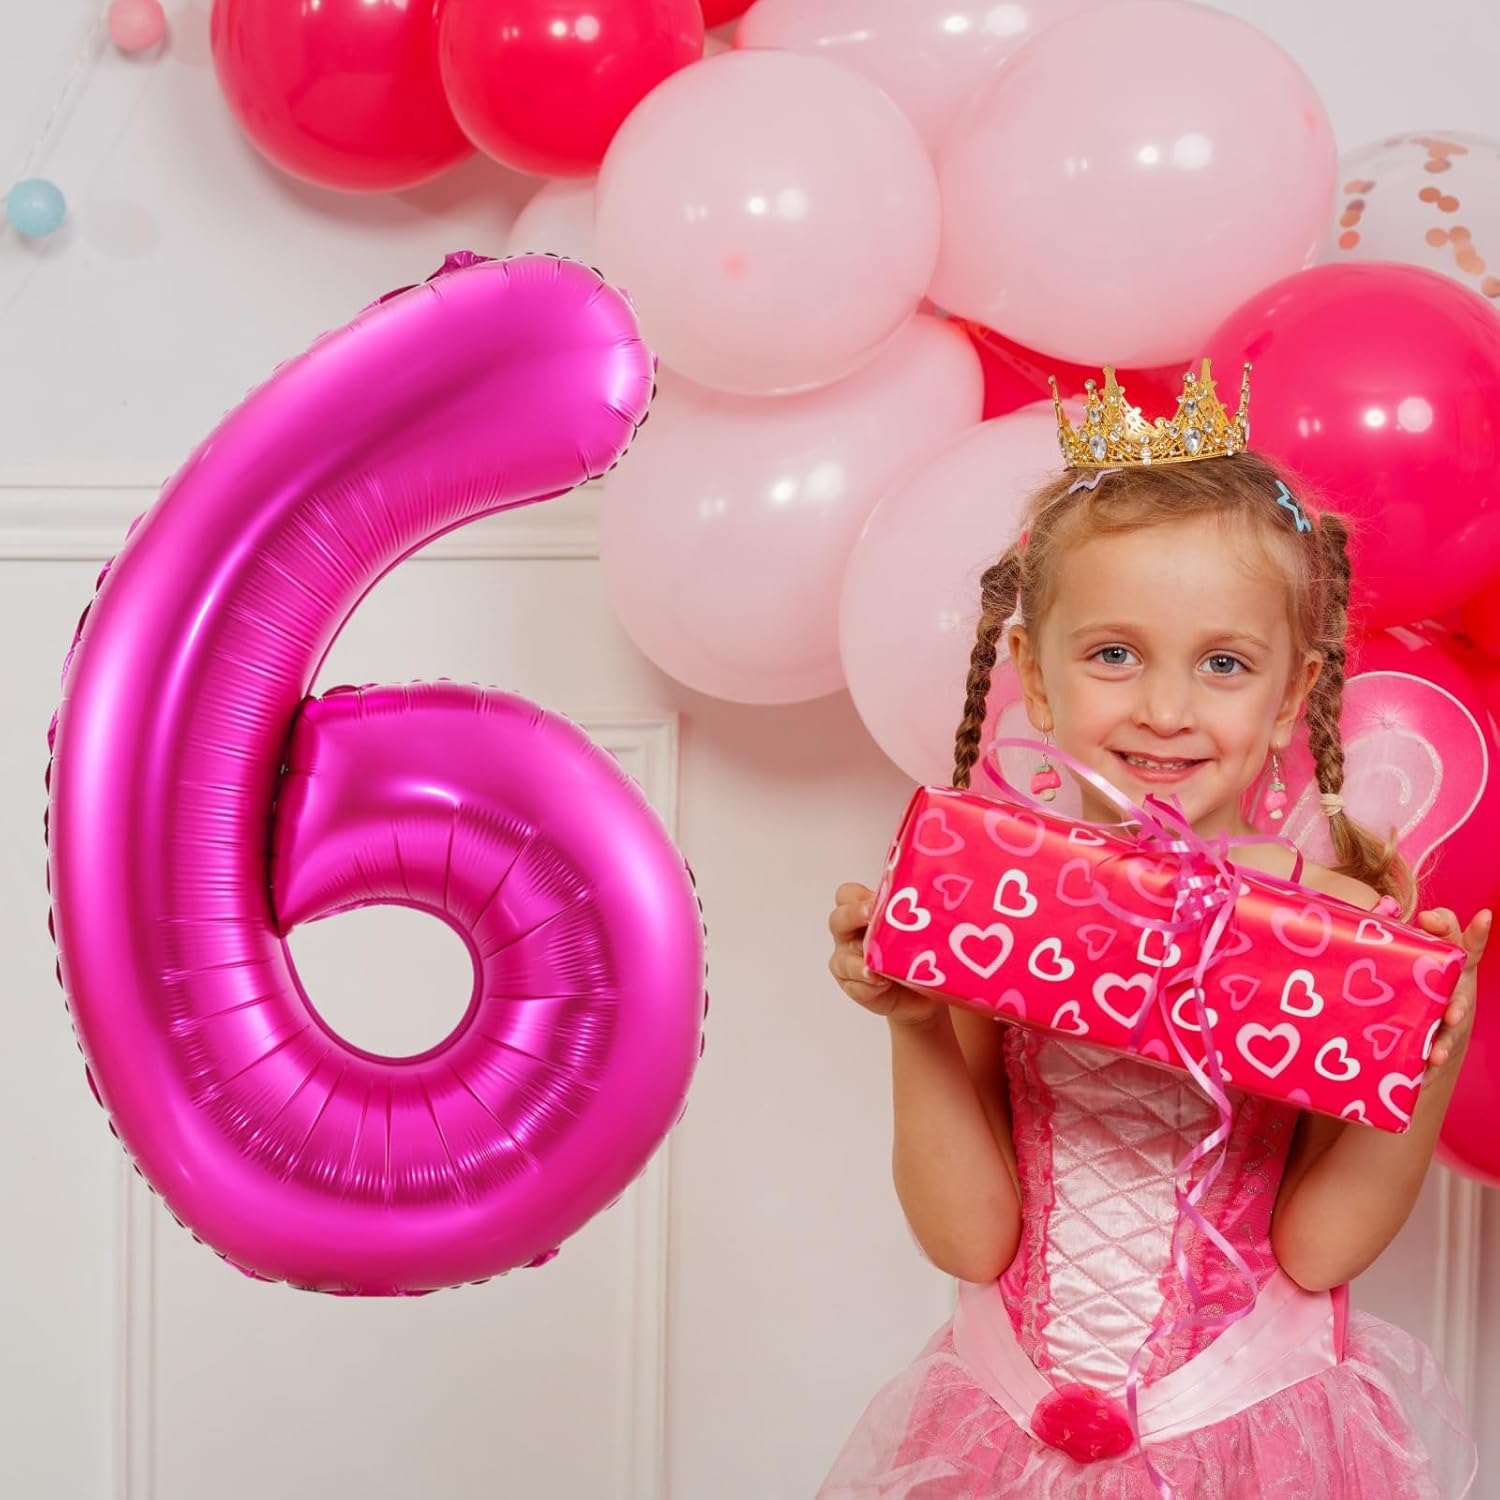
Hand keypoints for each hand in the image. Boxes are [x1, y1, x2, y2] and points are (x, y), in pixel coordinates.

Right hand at [827, 881, 945, 1028]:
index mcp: (862, 913)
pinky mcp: (855, 986)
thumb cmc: (918, 951)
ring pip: (841, 959)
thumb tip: (932, 900)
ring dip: (857, 963)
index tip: (877, 898)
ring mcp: (849, 962)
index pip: (847, 896)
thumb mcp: (918, 928)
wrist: (924, 990)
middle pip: (838, 920)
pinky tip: (882, 984)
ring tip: (873, 966)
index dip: (857, 897)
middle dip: (853, 915)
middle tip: (870, 915)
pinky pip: (853, 986)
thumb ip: (914, 914)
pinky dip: (867, 985)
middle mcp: (851, 935)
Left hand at [1416, 906, 1490, 1071]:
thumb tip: (1414, 914)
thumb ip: (1417, 931)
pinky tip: (1423, 1071)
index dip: (1477, 932)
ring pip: (1448, 1033)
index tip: (1485, 918)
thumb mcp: (1418, 948)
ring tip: (1434, 1054)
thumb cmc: (1418, 971)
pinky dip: (1428, 1062)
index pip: (1469, 944)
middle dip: (1458, 1008)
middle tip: (1452, 1016)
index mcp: (1455, 964)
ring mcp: (1449, 1016)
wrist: (1424, 1014)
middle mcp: (1457, 991)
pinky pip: (1434, 1051)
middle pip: (1461, 998)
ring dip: (1443, 1042)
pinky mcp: (1437, 1038)